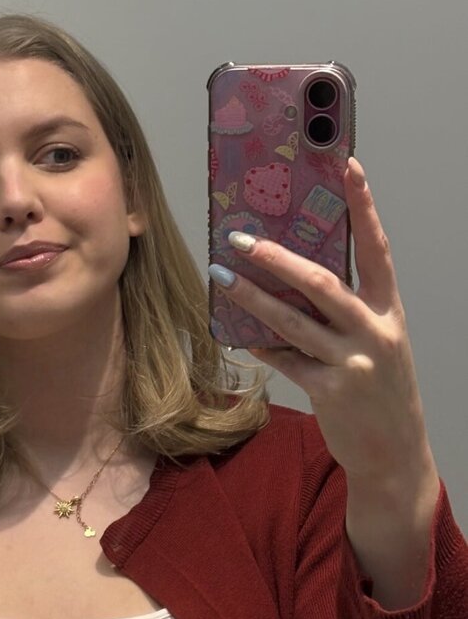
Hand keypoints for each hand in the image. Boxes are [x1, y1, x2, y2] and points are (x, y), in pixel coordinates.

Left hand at [208, 157, 436, 489]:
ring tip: (222, 276)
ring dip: (252, 298)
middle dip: (278, 257)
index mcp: (389, 311)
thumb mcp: (376, 344)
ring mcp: (352, 362)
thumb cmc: (381, 392)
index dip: (363, 206)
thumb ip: (345, 314)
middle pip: (322, 282)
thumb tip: (292, 284)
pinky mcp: (329, 390)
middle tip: (242, 238)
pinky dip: (263, 346)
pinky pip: (286, 360)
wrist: (396, 453)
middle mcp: (374, 331)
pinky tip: (241, 336)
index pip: (377, 248)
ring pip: (293, 321)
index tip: (348, 165)